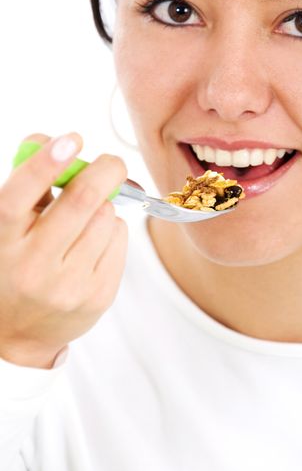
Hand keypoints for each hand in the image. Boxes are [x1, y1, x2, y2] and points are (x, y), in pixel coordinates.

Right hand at [0, 132, 127, 367]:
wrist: (18, 332)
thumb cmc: (14, 262)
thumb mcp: (8, 224)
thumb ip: (27, 181)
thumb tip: (52, 140)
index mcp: (2, 240)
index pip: (18, 195)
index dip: (46, 162)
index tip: (71, 139)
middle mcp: (32, 266)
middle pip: (81, 201)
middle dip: (105, 170)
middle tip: (111, 163)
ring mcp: (67, 286)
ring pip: (107, 218)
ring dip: (104, 207)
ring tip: (85, 222)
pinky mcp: (97, 297)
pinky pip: (121, 239)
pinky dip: (113, 229)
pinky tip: (94, 244)